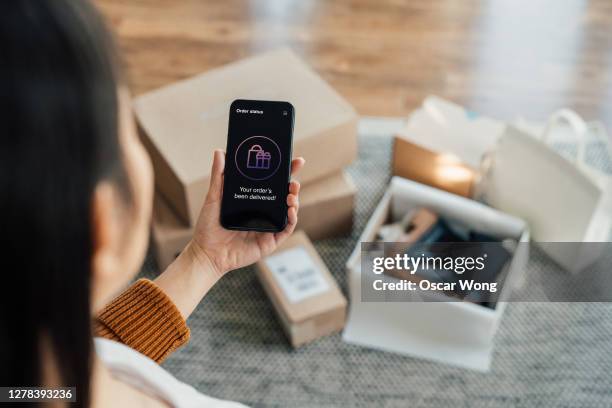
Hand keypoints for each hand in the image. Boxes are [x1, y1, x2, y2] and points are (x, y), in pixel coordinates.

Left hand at [190, 149, 304, 276]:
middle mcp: (263, 212)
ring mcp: (268, 226)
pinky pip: (286, 229)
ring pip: (289, 211)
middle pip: (284, 196)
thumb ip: (219, 175)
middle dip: (293, 186)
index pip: (272, 183)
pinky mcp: (270, 241)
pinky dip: (292, 220)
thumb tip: (220, 151)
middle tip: (293, 181)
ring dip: (294, 201)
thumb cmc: (209, 227)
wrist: (207, 252)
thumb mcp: (214, 197)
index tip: (294, 161)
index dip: (286, 172)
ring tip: (290, 194)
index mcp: (253, 200)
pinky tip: (290, 211)